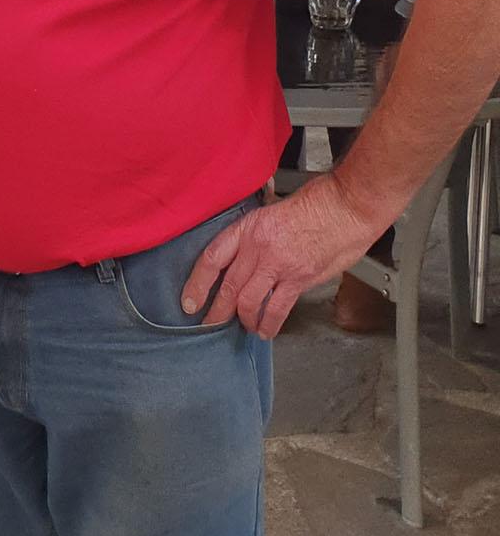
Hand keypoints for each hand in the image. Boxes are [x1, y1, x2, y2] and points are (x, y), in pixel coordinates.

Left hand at [179, 178, 383, 338]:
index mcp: (248, 228)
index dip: (197, 283)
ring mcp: (279, 265)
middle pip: (228, 285)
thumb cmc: (316, 204)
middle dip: (217, 310)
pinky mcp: (300, 279)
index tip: (190, 300)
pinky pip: (277, 308)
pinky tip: (265, 331)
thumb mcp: (274, 210)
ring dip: (243, 318)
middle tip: (209, 324)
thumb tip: (247, 251)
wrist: (346, 207)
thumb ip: (258, 233)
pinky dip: (269, 323)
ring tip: (242, 327)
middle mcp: (258, 247)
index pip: (212, 258)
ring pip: (249, 300)